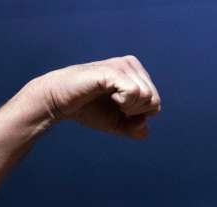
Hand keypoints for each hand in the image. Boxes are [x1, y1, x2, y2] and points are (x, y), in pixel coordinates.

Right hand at [34, 55, 160, 137]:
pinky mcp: (112, 71)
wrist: (60, 102)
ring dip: (129, 108)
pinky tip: (110, 97)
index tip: (118, 109)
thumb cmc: (87, 109)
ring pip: (147, 96)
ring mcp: (122, 65)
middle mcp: (131, 64)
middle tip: (114, 106)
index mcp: (136, 73)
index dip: (138, 115)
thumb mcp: (116, 122)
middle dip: (135, 113)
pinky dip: (124, 103)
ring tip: (111, 100)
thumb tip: (145, 131)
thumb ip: (134, 128)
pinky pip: (134, 92)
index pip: (155, 102)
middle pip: (154, 100)